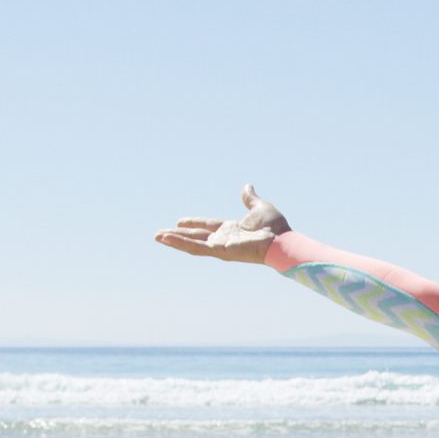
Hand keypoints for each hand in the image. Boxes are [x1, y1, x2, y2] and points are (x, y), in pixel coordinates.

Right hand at [155, 185, 292, 262]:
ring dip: (174, 240)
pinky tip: (167, 239)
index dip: (194, 224)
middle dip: (178, 235)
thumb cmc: (275, 227)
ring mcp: (220, 247)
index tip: (179, 221)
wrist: (281, 240)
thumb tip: (247, 186)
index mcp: (231, 230)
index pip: (207, 226)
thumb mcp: (259, 207)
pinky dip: (181, 243)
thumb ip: (249, 198)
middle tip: (160, 234)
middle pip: (195, 236)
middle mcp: (224, 240)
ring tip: (157, 237)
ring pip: (192, 244)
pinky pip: (196, 247)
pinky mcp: (219, 251)